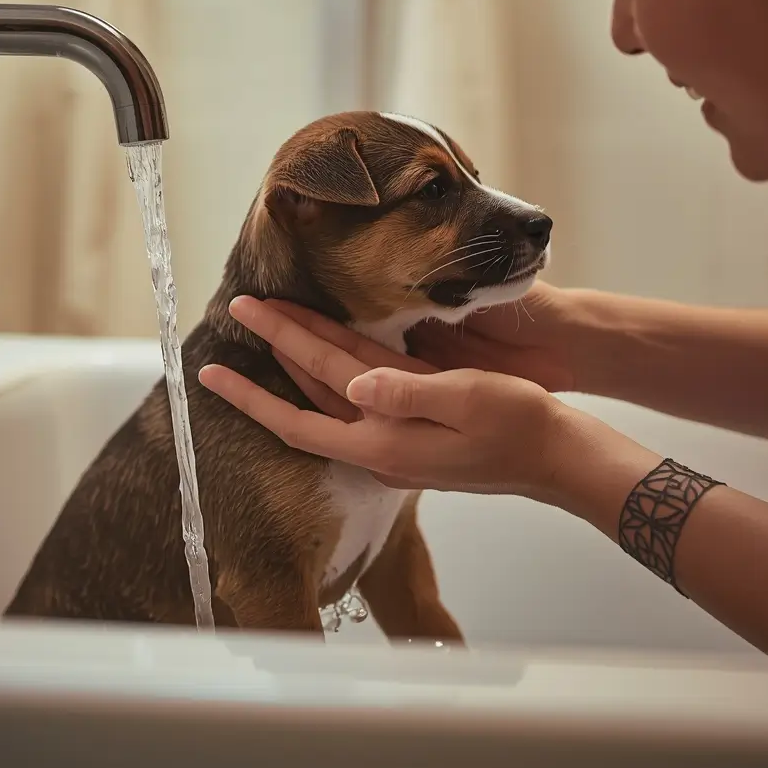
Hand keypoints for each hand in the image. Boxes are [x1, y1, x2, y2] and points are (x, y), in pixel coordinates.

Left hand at [197, 296, 573, 498]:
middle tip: (239, 312)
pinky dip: (331, 369)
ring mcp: (393, 440)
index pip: (299, 416)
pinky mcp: (410, 430)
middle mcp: (379, 444)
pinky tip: (326, 352)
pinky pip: (355, 394)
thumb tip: (355, 385)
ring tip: (269, 324)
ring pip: (329, 392)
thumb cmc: (519, 426)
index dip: (250, 394)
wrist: (556, 455)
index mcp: (384, 441)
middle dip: (271, 354)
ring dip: (296, 358)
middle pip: (307, 395)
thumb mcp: (467, 402)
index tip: (211, 369)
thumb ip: (409, 393)